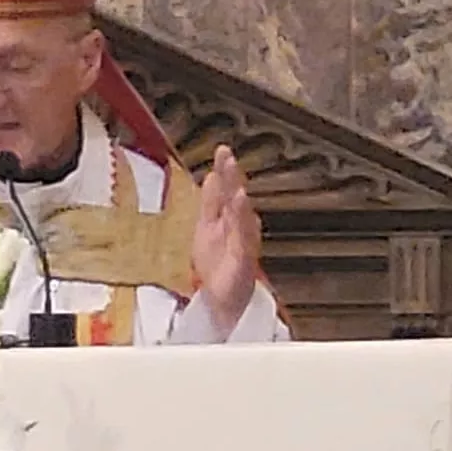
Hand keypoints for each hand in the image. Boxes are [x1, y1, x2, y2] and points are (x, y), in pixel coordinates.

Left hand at [191, 145, 262, 332]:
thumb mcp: (207, 227)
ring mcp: (243, 243)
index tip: (222, 149)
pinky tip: (241, 217)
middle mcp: (240, 227)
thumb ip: (210, 203)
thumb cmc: (218, 265)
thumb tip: (209, 175)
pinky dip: (243, 228)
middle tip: (227, 155)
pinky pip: (244, 242)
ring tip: (235, 183)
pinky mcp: (244, 261)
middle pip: (236, 198)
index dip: (224, 170)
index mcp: (229, 218)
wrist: (222, 301)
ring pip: (243, 218)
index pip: (226, 189)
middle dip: (232, 178)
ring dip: (239, 200)